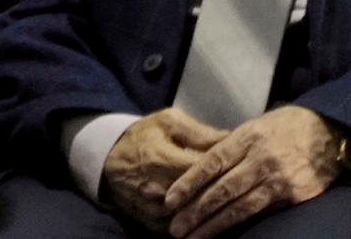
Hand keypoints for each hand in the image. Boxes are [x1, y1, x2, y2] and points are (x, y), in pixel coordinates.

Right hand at [103, 109, 229, 231]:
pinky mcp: (149, 223)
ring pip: (189, 217)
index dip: (224, 168)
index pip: (201, 169)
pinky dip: (194, 225)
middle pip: (198, 197)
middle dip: (220, 192)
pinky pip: (176, 229)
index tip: (241, 163)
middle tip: (241, 185)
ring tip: (231, 203)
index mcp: (161, 159)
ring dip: (209, 212)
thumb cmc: (143, 136)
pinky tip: (210, 218)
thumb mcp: (169, 121)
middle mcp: (156, 189)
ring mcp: (152, 209)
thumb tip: (231, 137)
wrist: (109, 160)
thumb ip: (199, 131)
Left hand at [162, 105, 341, 238]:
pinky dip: (239, 225)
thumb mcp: (260, 124)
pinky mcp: (293, 195)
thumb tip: (202, 163)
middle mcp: (262, 157)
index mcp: (249, 135)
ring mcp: (278, 178)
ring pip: (238, 207)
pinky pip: (260, 213)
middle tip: (175, 228)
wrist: (333, 133)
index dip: (189, 182)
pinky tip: (225, 234)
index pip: (212, 161)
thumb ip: (234, 144)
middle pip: (221, 189)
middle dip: (195, 211)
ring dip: (212, 225)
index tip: (170, 199)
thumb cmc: (290, 126)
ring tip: (192, 238)